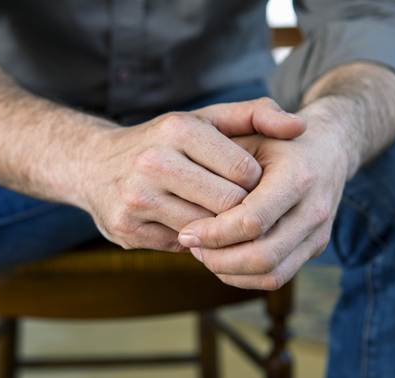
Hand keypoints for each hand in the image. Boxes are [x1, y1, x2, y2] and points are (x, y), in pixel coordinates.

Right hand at [78, 98, 306, 251]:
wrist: (93, 164)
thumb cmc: (164, 142)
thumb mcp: (205, 120)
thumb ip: (255, 114)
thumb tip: (301, 127)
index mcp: (178, 129)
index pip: (246, 172)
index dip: (255, 184)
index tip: (248, 184)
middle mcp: (155, 162)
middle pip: (228, 205)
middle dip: (239, 210)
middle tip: (238, 207)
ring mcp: (137, 199)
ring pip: (206, 230)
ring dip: (216, 227)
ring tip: (213, 214)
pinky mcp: (126, 229)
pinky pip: (180, 246)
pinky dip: (190, 240)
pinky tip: (185, 224)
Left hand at [178, 113, 348, 289]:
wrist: (329, 148)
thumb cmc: (277, 140)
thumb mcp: (250, 134)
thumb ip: (222, 162)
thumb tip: (190, 200)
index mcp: (298, 177)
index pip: (252, 222)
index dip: (214, 233)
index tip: (186, 231)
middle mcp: (313, 210)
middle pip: (262, 256)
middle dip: (219, 259)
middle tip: (191, 245)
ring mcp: (318, 234)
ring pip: (270, 275)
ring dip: (230, 271)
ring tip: (203, 253)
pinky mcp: (316, 248)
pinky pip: (277, 277)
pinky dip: (244, 276)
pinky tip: (221, 258)